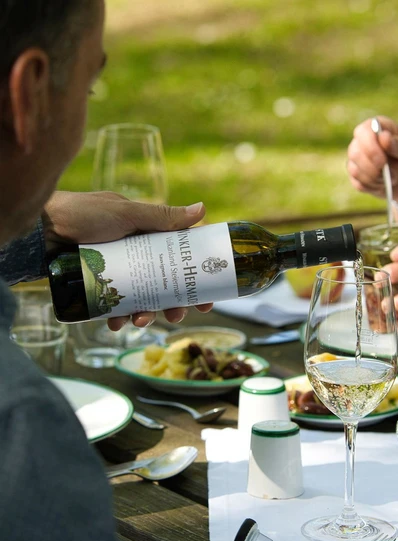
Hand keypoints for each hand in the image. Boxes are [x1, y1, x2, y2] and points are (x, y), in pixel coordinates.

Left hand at [42, 191, 212, 329]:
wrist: (41, 230)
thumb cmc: (83, 214)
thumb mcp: (126, 213)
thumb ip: (161, 216)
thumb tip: (202, 209)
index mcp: (147, 237)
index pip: (178, 260)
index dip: (194, 281)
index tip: (206, 299)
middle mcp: (135, 256)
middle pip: (162, 285)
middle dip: (172, 304)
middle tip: (177, 316)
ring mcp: (117, 273)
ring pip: (140, 299)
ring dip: (146, 314)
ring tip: (141, 322)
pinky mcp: (98, 287)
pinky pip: (114, 307)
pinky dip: (117, 317)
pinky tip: (115, 324)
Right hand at [347, 116, 397, 207]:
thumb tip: (383, 137)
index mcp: (377, 128)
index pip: (363, 131)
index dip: (369, 146)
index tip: (383, 160)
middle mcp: (362, 142)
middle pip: (354, 152)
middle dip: (372, 167)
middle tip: (392, 174)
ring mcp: (357, 159)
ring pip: (355, 170)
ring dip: (375, 179)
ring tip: (392, 178)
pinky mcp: (356, 176)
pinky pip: (358, 184)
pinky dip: (373, 187)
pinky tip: (384, 185)